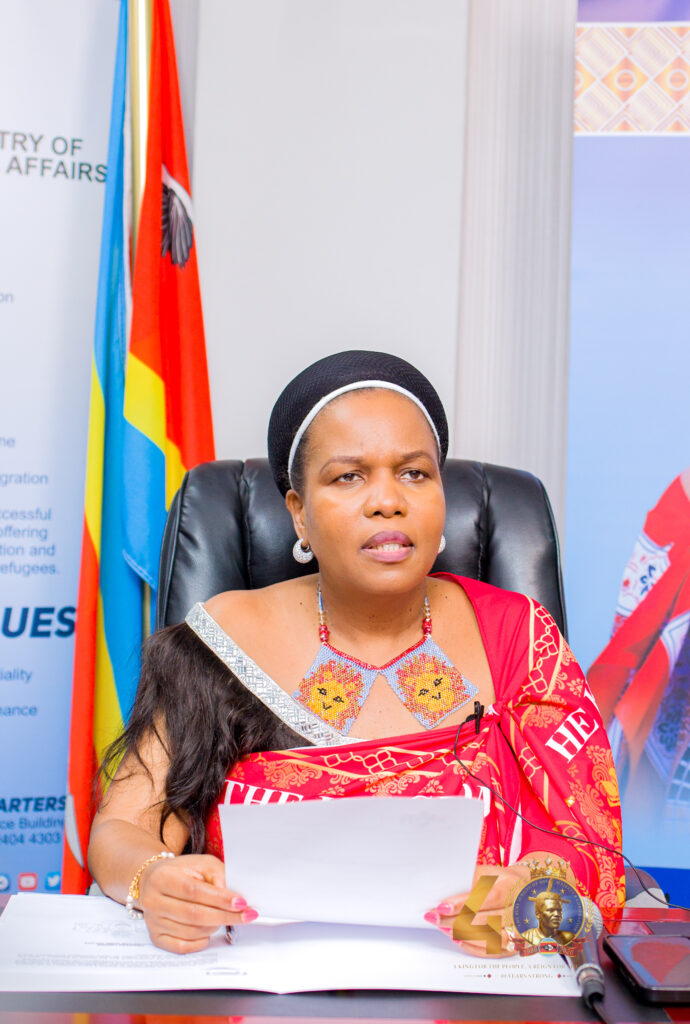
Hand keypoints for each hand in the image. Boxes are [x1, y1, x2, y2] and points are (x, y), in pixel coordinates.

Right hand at [137, 853, 257, 952]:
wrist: (153, 880)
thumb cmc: (181, 871)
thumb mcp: (201, 863)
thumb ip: (218, 875)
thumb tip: (231, 898)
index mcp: (162, 877)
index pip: (194, 891)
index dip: (219, 899)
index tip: (241, 903)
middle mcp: (153, 900)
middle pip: (193, 914)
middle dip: (224, 916)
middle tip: (245, 915)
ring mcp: (153, 921)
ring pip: (191, 931)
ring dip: (214, 926)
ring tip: (225, 917)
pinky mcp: (156, 937)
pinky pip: (182, 946)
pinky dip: (200, 941)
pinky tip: (209, 930)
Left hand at [425, 861, 529, 957]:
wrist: (526, 891)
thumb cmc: (502, 880)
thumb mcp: (490, 872)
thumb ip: (472, 880)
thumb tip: (445, 888)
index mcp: (514, 887)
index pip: (489, 898)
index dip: (464, 904)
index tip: (442, 906)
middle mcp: (521, 911)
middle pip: (488, 921)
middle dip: (456, 921)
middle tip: (435, 918)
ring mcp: (521, 931)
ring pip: (492, 940)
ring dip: (464, 935)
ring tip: (444, 928)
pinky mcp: (517, 945)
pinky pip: (494, 952)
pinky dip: (474, 947)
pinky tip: (458, 939)